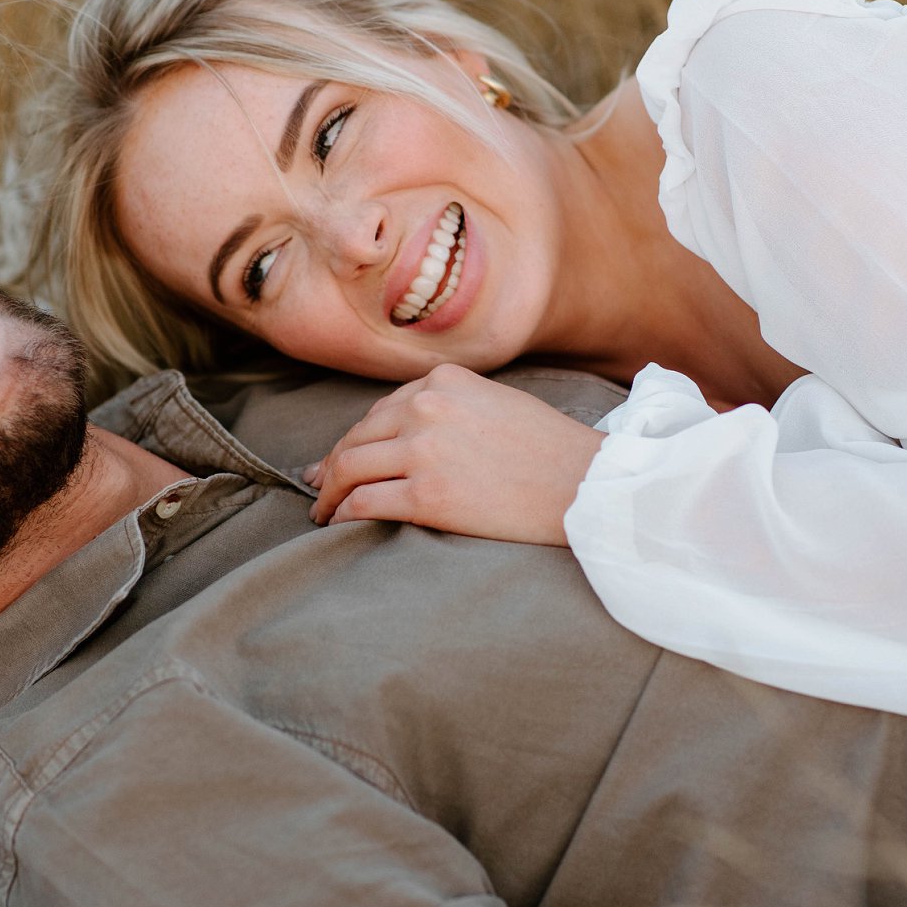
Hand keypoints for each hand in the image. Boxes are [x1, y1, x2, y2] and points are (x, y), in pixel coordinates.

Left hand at [303, 365, 605, 544]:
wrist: (587, 487)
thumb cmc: (552, 453)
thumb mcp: (498, 404)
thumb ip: (450, 408)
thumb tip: (399, 435)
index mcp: (445, 381)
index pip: (382, 410)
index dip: (355, 438)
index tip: (339, 458)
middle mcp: (428, 408)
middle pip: (358, 438)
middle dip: (332, 466)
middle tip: (319, 488)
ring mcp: (424, 451)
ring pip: (349, 468)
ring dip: (328, 494)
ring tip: (323, 512)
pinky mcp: (427, 495)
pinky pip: (363, 503)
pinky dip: (343, 516)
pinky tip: (339, 526)